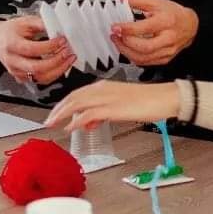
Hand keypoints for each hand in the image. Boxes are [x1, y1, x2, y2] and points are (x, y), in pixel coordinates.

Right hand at [0, 17, 75, 84]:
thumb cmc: (10, 31)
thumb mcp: (25, 22)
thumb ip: (41, 24)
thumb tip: (58, 27)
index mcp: (11, 44)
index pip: (32, 49)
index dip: (50, 46)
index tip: (62, 40)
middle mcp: (13, 61)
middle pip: (37, 67)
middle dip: (57, 61)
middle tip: (68, 52)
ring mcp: (17, 72)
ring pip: (40, 77)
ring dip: (59, 70)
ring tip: (69, 59)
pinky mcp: (22, 78)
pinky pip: (40, 80)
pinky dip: (54, 74)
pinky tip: (61, 65)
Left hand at [44, 80, 179, 130]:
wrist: (164, 97)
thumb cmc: (147, 101)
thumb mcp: (120, 106)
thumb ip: (102, 113)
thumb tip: (87, 122)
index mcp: (103, 86)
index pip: (77, 93)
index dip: (63, 104)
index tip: (55, 113)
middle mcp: (102, 89)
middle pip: (73, 97)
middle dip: (58, 109)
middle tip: (47, 120)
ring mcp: (107, 97)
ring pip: (77, 103)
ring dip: (62, 114)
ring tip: (52, 124)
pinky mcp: (113, 107)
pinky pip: (89, 113)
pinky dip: (77, 121)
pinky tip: (70, 127)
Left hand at [112, 0, 198, 66]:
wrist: (189, 26)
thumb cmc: (173, 14)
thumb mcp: (156, 2)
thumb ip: (137, 1)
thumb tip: (120, 0)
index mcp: (166, 21)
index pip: (144, 28)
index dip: (127, 29)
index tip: (115, 27)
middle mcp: (168, 38)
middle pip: (144, 47)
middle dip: (125, 43)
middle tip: (115, 36)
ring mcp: (167, 51)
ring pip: (143, 58)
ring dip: (126, 52)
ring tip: (118, 42)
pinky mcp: (165, 59)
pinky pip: (146, 63)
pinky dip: (133, 57)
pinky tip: (127, 49)